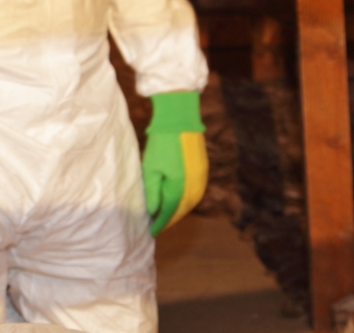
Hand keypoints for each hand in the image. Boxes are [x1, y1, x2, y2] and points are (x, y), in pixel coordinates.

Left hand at [142, 90, 207, 235]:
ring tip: (166, 216)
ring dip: (178, 211)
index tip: (151, 232)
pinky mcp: (203, 170)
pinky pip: (196, 192)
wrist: (180, 120)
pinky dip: (186, 200)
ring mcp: (201, 178)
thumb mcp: (150, 168)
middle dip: (169, 219)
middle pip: (181, 210)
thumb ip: (152, 192)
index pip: (169, 212)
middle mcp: (194, 186)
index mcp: (179, 186)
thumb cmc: (161, 143)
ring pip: (191, 203)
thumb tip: (153, 212)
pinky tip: (178, 200)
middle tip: (157, 226)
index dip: (160, 223)